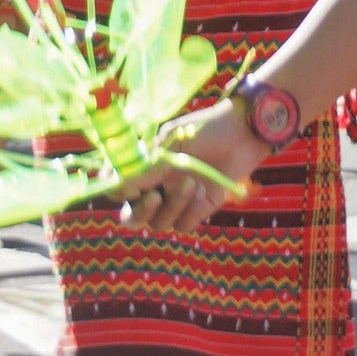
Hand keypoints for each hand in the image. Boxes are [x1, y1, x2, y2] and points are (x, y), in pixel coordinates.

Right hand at [115, 99, 271, 233]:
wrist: (241, 133)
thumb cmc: (203, 130)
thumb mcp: (170, 144)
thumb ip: (145, 167)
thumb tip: (118, 188)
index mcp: (143, 168)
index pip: (117, 188)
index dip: (115, 191)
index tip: (122, 187)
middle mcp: (156, 188)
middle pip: (133, 217)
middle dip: (139, 213)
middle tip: (154, 197)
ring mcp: (176, 201)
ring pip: (159, 222)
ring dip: (173, 205)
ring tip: (192, 182)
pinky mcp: (197, 211)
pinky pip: (183, 225)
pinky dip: (191, 211)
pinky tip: (204, 192)